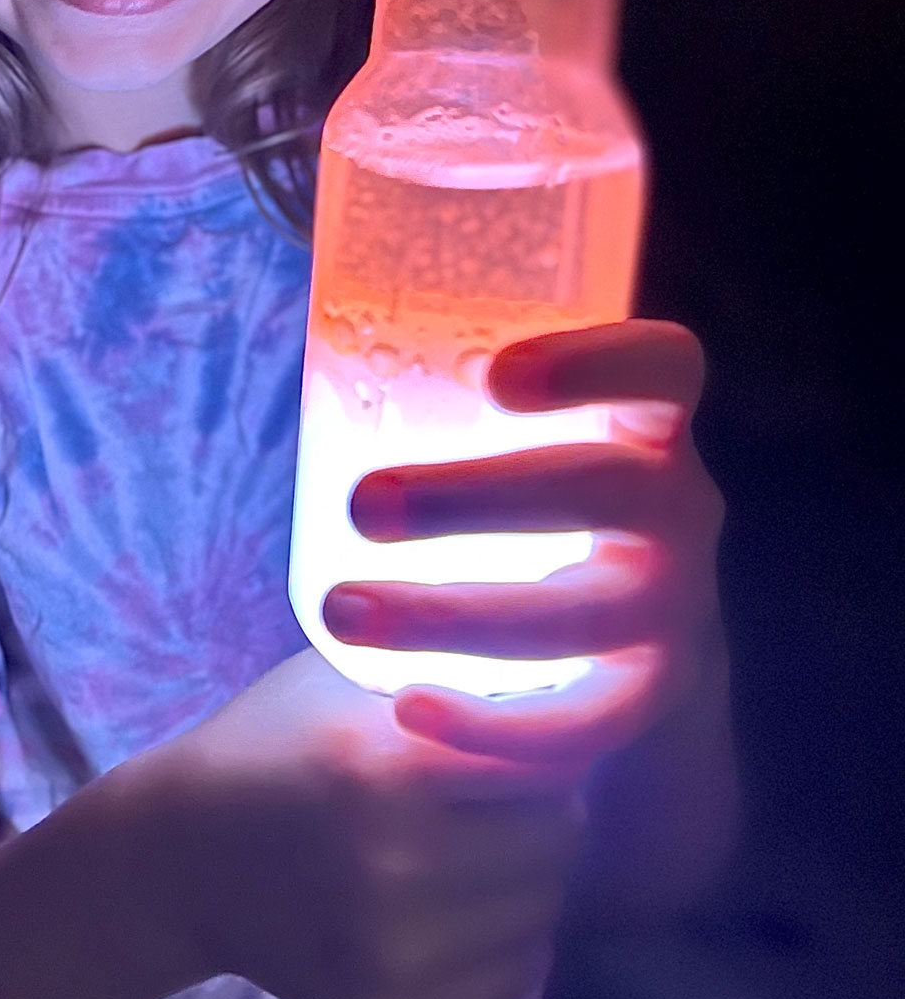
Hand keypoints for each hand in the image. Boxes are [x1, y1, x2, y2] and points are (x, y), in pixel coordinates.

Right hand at [161, 648, 585, 998]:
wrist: (181, 857)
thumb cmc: (273, 741)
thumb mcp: (349, 679)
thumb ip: (449, 680)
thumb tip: (565, 689)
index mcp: (389, 769)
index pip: (550, 758)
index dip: (546, 740)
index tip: (521, 735)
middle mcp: (398, 867)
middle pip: (560, 837)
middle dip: (545, 808)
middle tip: (503, 796)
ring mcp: (396, 952)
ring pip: (545, 910)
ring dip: (528, 875)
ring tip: (477, 846)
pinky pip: (513, 977)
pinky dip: (506, 939)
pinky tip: (461, 904)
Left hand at [321, 320, 725, 766]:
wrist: (622, 652)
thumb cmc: (532, 507)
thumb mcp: (516, 432)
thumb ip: (453, 368)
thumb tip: (319, 271)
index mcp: (648, 424)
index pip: (669, 368)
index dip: (601, 361)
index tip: (496, 373)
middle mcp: (680, 512)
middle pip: (612, 493)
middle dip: (485, 498)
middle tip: (365, 506)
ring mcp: (671, 615)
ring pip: (585, 616)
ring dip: (457, 614)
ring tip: (340, 609)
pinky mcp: (639, 707)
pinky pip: (579, 727)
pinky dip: (494, 727)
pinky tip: (404, 710)